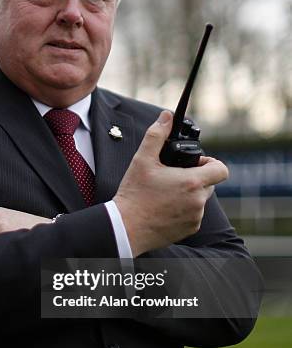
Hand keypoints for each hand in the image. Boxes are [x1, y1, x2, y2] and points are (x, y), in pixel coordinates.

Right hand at [113, 110, 228, 256]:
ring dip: (189, 195)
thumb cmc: (134, 195)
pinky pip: (193, 216)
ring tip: (165, 194)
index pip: (221, 169)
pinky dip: (183, 211)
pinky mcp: (188, 230)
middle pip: (209, 184)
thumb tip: (166, 117)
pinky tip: (164, 208)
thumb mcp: (142, 160)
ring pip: (199, 201)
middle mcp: (198, 202)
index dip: (210, 163)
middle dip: (196, 178)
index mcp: (192, 182)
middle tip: (173, 177)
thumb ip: (156, 135)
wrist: (125, 228)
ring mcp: (194, 218)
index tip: (195, 163)